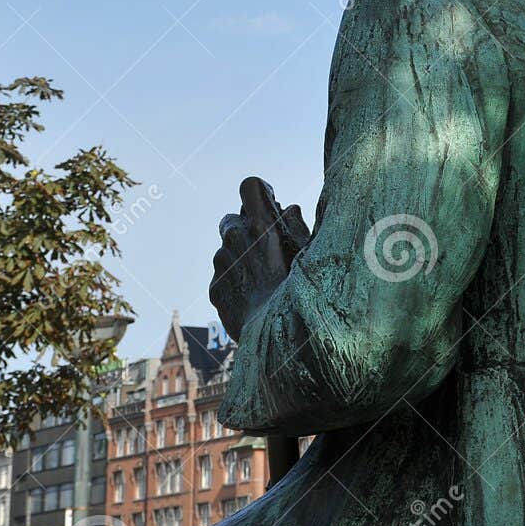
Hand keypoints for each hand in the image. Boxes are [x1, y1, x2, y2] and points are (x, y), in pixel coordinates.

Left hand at [209, 177, 311, 339]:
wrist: (277, 339)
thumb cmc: (302, 294)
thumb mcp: (310, 255)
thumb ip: (296, 227)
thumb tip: (288, 209)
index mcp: (262, 226)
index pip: (249, 186)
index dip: (259, 193)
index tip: (267, 203)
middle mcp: (236, 240)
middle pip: (231, 219)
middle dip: (244, 228)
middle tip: (264, 247)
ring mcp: (222, 264)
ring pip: (225, 249)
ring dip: (239, 256)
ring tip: (262, 279)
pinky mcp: (214, 288)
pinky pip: (222, 274)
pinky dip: (234, 280)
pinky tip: (254, 296)